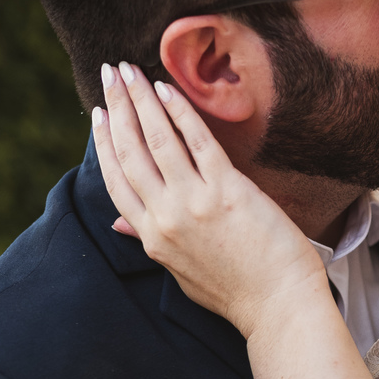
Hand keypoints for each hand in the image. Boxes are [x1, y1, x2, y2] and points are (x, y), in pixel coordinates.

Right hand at [91, 62, 324, 337]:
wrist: (279, 307)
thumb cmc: (236, 292)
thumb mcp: (181, 271)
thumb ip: (151, 240)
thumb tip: (119, 224)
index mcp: (153, 237)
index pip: (117, 180)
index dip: (104, 143)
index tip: (99, 115)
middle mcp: (166, 217)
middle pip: (130, 151)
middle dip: (117, 107)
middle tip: (109, 74)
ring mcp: (194, 202)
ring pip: (157, 139)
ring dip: (141, 99)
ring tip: (130, 71)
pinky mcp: (227, 191)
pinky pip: (197, 141)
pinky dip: (179, 112)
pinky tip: (167, 89)